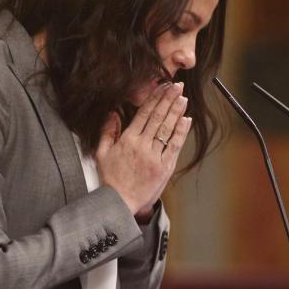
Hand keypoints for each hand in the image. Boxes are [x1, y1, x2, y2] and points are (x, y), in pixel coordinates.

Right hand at [96, 82, 192, 216]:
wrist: (118, 203)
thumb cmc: (110, 180)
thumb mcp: (101, 153)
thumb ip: (107, 131)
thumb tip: (113, 114)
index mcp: (127, 140)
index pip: (144, 114)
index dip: (155, 98)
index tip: (162, 87)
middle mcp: (142, 146)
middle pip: (158, 117)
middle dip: (168, 100)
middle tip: (177, 86)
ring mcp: (154, 156)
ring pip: (167, 129)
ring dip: (176, 112)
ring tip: (183, 98)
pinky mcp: (164, 167)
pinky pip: (174, 146)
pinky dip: (180, 132)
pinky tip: (186, 120)